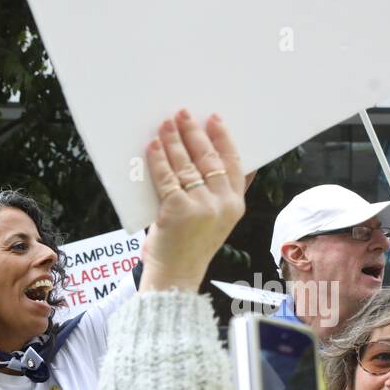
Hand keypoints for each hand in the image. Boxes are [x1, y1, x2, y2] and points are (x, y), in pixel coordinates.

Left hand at [139, 110, 245, 293]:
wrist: (176, 276)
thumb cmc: (191, 247)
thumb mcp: (218, 221)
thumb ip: (223, 195)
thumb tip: (230, 162)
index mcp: (236, 204)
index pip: (234, 163)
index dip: (223, 138)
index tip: (213, 119)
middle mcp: (222, 204)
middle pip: (209, 158)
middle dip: (194, 133)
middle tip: (183, 114)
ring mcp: (201, 207)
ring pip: (187, 165)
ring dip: (174, 141)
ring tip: (165, 124)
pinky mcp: (178, 210)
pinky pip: (167, 177)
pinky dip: (158, 160)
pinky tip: (153, 147)